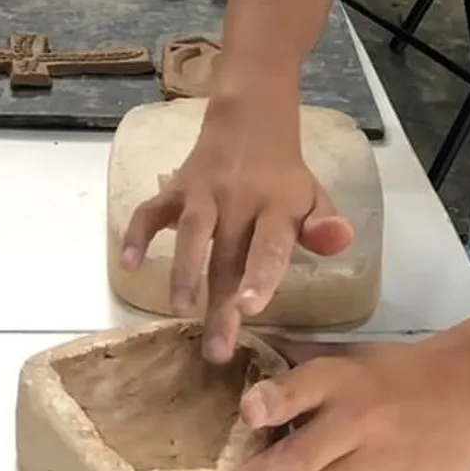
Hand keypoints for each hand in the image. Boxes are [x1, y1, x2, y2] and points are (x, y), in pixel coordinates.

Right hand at [120, 95, 353, 361]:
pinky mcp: (177, 187)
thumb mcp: (313, 196)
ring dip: (184, 270)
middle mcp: (238, 200)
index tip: (251, 309)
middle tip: (216, 350)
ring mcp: (203, 192)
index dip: (261, 276)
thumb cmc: (283, 176)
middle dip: (220, 302)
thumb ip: (324, 226)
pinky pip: (152, 209)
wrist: (249, 120)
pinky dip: (137, 233)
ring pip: (191, 231)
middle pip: (228, 254)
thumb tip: (340, 241)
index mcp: (276, 207)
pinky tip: (129, 263)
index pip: (270, 245)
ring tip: (180, 308)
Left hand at [234, 336, 469, 470]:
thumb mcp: (349, 355)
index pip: (298, 389)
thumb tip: (249, 354)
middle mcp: (353, 423)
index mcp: (338, 381)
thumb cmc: (397, 369)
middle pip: (301, 459)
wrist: (468, 390)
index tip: (246, 413)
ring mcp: (379, 463)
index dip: (270, 402)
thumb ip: (301, 363)